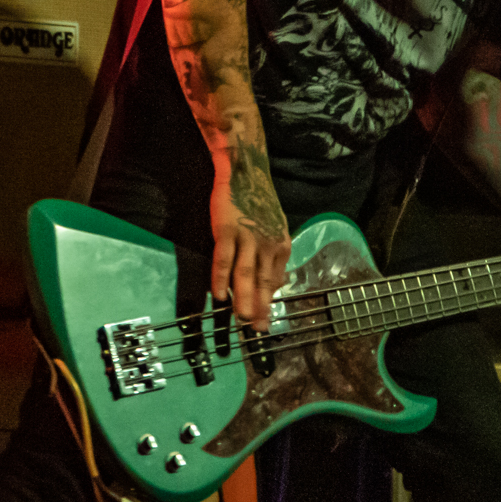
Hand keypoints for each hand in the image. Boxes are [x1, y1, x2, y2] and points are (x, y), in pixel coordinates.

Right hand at [211, 179, 291, 331]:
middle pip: (263, 281)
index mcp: (281, 245)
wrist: (246, 172)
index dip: (268, 302)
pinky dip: (221, 278)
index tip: (263, 321)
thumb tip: (275, 283)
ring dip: (244, 298)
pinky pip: (224, 259)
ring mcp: (248, 236)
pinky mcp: (227, 229)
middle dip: (260, 308)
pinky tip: (218, 295)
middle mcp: (268, 244)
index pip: (274, 280)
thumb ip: (274, 256)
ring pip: (246, 274)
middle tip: (257, 330)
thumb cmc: (258, 202)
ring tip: (242, 319)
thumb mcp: (276, 229)